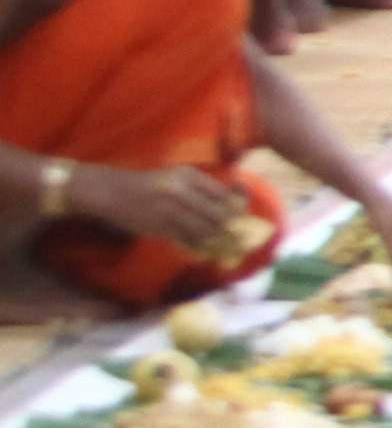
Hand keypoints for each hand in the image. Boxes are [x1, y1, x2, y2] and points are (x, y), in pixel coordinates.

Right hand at [59, 161, 254, 262]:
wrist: (109, 191)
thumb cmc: (147, 185)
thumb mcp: (175, 177)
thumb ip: (200, 189)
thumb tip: (230, 206)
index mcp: (187, 176)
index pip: (223, 194)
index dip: (239, 207)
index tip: (244, 215)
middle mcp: (180, 190)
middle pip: (218, 214)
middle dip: (234, 228)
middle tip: (245, 239)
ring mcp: (168, 209)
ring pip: (204, 229)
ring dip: (220, 241)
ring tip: (232, 249)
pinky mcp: (157, 226)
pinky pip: (185, 239)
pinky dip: (199, 246)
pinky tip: (207, 251)